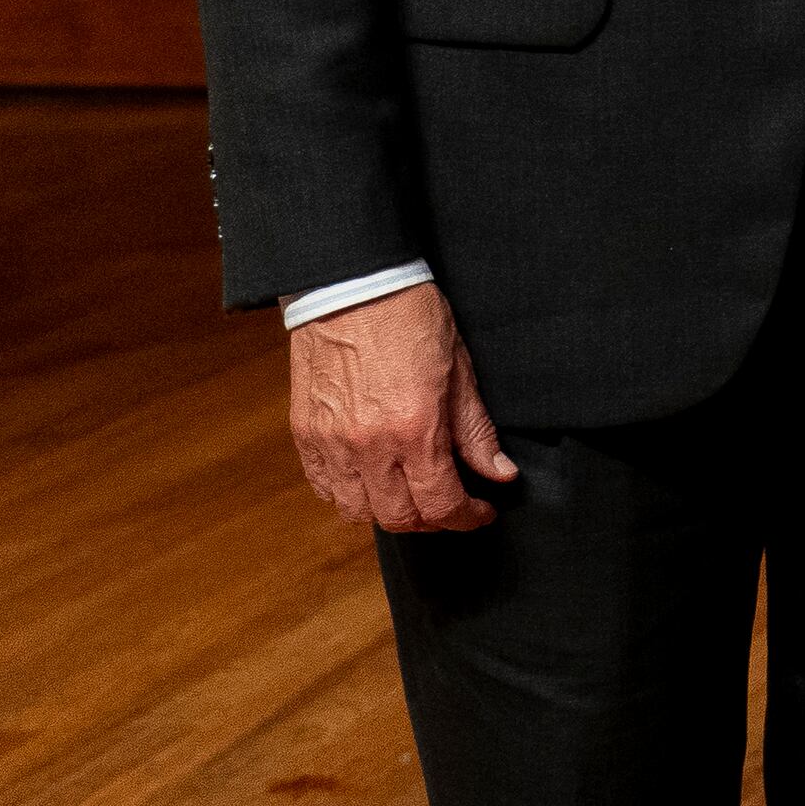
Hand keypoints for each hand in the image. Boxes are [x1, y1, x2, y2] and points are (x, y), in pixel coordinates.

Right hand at [286, 282, 513, 533]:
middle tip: (452, 504)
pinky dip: (348, 495)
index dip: (467, 517)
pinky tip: (371, 480)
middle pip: (398, 518)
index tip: (482, 511)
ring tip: (412, 494)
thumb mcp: (461, 369)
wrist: (351, 285)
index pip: (441, 504)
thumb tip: (500, 473)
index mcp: (414, 429)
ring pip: (356, 511)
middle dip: (431, 520)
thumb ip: (476, 430)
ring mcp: (330, 443)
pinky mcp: (304, 434)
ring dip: (389, 512)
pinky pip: (322, 487)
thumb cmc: (410, 316)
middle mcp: (368, 445)